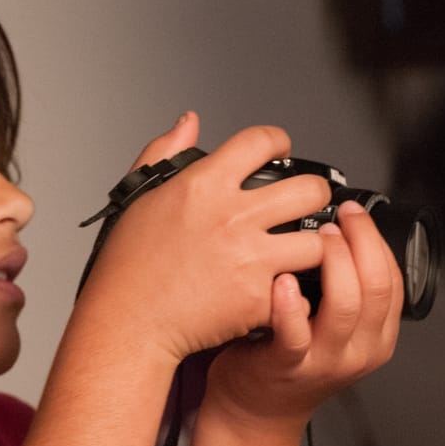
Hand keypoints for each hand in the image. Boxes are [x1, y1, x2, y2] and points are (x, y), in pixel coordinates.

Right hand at [76, 112, 330, 362]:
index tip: (280, 150)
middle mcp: (232, 217)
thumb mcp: (139, 196)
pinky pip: (299, 290)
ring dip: (309, 248)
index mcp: (203, 185)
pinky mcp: (258, 298)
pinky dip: (293, 294)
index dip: (278, 141)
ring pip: (317, 242)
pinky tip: (280, 290)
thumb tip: (188, 122)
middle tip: (305, 204)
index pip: (261, 140)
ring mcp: (249, 259)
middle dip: (314, 194)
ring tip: (297, 253)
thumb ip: (165, 152)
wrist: (128, 323)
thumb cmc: (128, 267)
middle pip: (309, 189)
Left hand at [200, 201, 403, 428]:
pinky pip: (295, 334)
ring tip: (318, 237)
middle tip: (341, 216)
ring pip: (346, 306)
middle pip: (376, 287)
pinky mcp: (287, 365)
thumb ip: (345, 289)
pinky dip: (291, 305)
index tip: (355, 212)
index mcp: (376, 336)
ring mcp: (324, 360)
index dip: (376, 240)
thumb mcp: (334, 327)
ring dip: (334, 262)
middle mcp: (357, 350)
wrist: (256, 407)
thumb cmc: (288, 356)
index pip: (393, 280)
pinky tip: (283, 280)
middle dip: (361, 241)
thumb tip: (342, 230)